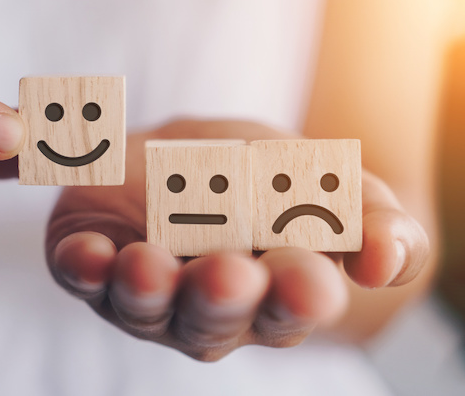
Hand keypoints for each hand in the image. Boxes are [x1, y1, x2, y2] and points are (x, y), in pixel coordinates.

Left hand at [46, 120, 429, 360]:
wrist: (191, 151)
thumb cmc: (266, 177)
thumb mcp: (327, 182)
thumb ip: (369, 218)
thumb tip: (386, 260)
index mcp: (275, 291)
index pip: (293, 304)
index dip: (300, 293)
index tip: (308, 275)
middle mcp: (209, 306)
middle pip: (215, 317)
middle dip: (221, 298)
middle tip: (229, 274)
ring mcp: (146, 292)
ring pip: (145, 305)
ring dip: (145, 288)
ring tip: (147, 264)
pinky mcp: (92, 266)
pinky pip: (81, 274)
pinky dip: (82, 266)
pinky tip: (86, 253)